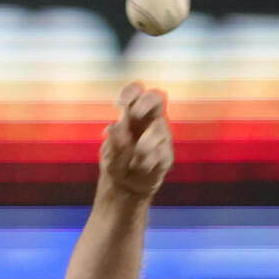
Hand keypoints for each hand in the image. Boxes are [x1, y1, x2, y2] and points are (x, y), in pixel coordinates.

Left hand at [99, 81, 173, 198]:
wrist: (126, 186)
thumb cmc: (117, 162)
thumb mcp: (110, 154)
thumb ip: (114, 143)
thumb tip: (116, 129)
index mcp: (133, 114)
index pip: (137, 92)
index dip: (131, 91)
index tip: (120, 103)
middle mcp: (150, 121)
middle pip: (157, 97)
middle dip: (145, 103)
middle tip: (132, 115)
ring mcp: (162, 136)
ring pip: (158, 130)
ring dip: (142, 145)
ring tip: (132, 160)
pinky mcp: (168, 154)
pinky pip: (162, 152)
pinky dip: (147, 162)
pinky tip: (139, 168)